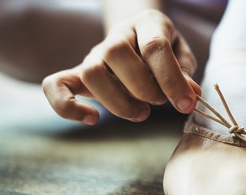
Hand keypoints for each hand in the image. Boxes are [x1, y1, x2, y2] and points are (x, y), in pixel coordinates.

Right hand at [42, 10, 199, 124]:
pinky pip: (55, 85)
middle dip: (143, 88)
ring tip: (141, 113)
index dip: (172, 79)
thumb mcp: (183, 56)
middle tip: (159, 103)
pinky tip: (93, 119)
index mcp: (148, 24)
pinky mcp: (78, 74)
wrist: (140, 39)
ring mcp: (95, 54)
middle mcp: (118, 35)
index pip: (154, 46)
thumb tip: (189, 94)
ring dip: (118, 102)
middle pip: (116, 53)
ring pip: (91, 72)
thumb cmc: (166, 53)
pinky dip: (67, 106)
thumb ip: (184, 72)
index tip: (186, 104)